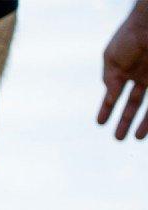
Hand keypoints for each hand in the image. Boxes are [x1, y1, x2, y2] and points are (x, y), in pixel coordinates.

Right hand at [98, 1, 147, 139]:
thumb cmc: (129, 37)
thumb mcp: (111, 59)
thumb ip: (110, 79)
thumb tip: (110, 97)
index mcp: (124, 71)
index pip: (114, 95)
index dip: (107, 109)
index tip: (100, 123)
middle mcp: (140, 76)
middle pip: (133, 104)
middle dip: (125, 121)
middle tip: (118, 139)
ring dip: (142, 124)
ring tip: (135, 139)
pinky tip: (145, 128)